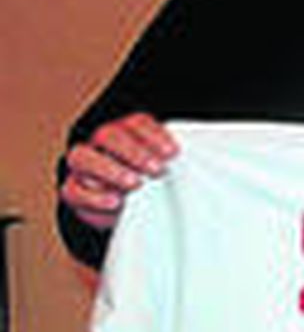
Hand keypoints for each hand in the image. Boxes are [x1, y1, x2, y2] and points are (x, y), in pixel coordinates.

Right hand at [59, 113, 177, 230]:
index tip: (173, 152)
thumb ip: (174, 163)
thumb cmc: (148, 183)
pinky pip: (73, 189)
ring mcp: (83, 167)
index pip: (136, 123)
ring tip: (135, 184)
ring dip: (110, 169)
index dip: (154, 134)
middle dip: (133, 151)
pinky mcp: (73, 191)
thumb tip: (202, 160)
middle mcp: (101, 145)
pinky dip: (94, 196)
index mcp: (127, 132)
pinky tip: (115, 201)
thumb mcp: (163, 170)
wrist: (123, 208)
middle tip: (156, 169)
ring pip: (82, 156)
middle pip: (107, 135)